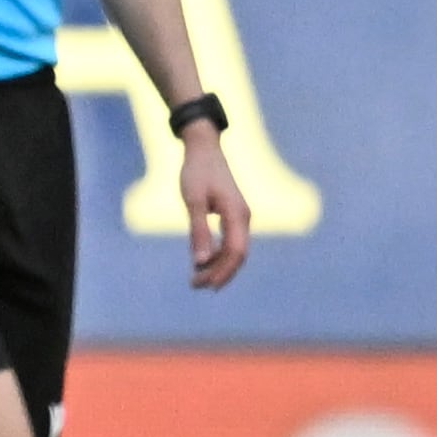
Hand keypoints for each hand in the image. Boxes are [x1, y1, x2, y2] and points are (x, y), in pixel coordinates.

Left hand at [182, 127, 253, 291]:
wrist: (204, 150)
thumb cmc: (197, 173)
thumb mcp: (193, 201)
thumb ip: (197, 230)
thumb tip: (200, 261)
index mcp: (237, 214)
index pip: (236, 252)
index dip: (222, 271)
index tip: (204, 284)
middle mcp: (243, 218)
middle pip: (238, 255)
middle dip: (219, 273)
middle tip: (196, 286)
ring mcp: (240, 217)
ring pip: (235, 250)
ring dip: (218, 266)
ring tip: (197, 279)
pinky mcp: (233, 215)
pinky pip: (230, 241)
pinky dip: (217, 254)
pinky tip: (202, 263)